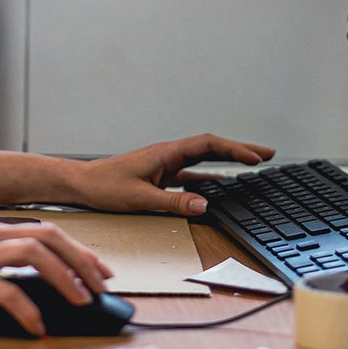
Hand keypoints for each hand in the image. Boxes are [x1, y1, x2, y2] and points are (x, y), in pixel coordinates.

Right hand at [0, 221, 112, 338]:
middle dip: (80, 260)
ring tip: (80, 302)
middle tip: (100, 288)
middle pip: (46, 236)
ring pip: (31, 253)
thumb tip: (52, 291)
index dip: (78, 251)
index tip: (101, 273)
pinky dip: (28, 311)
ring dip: (63, 277)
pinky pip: (5, 292)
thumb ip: (7, 273)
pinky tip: (37, 327)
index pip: (46, 232)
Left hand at [75, 133, 274, 215]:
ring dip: (227, 160)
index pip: (206, 145)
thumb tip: (205, 204)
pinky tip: (221, 183)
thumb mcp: (140, 198)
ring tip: (253, 163)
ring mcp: (164, 165)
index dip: (233, 149)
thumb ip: (173, 201)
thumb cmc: (104, 187)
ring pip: (202, 160)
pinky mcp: (159, 177)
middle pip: (210, 148)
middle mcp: (167, 155)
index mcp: (165, 153)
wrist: (81, 184)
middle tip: (267, 154)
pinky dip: (209, 177)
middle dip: (239, 149)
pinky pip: (191, 174)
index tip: (256, 157)